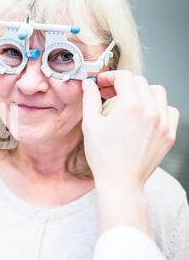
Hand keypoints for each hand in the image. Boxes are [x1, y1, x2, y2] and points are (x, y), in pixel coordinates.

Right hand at [81, 71, 178, 232]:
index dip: (110, 77)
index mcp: (130, 105)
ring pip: (157, 92)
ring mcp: (163, 122)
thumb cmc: (103, 156)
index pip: (124, 77)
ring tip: (129, 103)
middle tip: (110, 93)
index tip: (102, 84)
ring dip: (142, 92)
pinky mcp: (169, 134)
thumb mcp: (90, 124)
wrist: (120, 182)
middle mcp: (151, 110)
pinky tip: (145, 116)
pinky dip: (158, 107)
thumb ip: (90, 99)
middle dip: (123, 84)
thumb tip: (90, 85)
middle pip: (140, 82)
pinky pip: (169, 110)